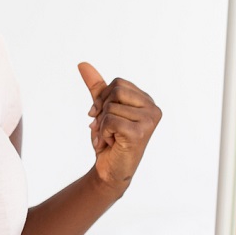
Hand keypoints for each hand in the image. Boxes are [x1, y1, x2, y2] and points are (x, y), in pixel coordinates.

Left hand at [80, 62, 161, 195]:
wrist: (110, 170)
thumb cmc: (110, 140)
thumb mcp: (102, 110)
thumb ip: (97, 88)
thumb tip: (83, 64)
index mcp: (146, 100)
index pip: (117, 83)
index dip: (103, 99)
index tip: (103, 117)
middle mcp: (153, 108)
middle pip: (115, 91)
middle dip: (102, 110)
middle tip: (106, 128)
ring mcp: (148, 121)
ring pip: (111, 107)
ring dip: (102, 125)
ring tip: (110, 138)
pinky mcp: (140, 133)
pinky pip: (109, 121)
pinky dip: (103, 133)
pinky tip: (111, 143)